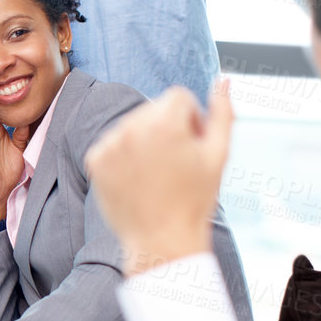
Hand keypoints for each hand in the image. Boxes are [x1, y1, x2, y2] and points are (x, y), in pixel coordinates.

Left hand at [85, 81, 232, 275]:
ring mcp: (110, 144)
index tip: (192, 146)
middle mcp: (133, 127)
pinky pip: (113, 142)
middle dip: (168, 126)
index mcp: (165, 122)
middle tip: (176, 162)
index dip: (191, 120)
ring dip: (146, 139)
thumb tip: (224, 79)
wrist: (161, 240)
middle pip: (154, 107)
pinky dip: (125, 154)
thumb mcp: (218, 154)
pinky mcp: (95, 159)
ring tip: (156, 172)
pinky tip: (137, 178)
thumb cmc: (195, 199)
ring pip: (133, 124)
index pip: (179, 96)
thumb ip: (223, 112)